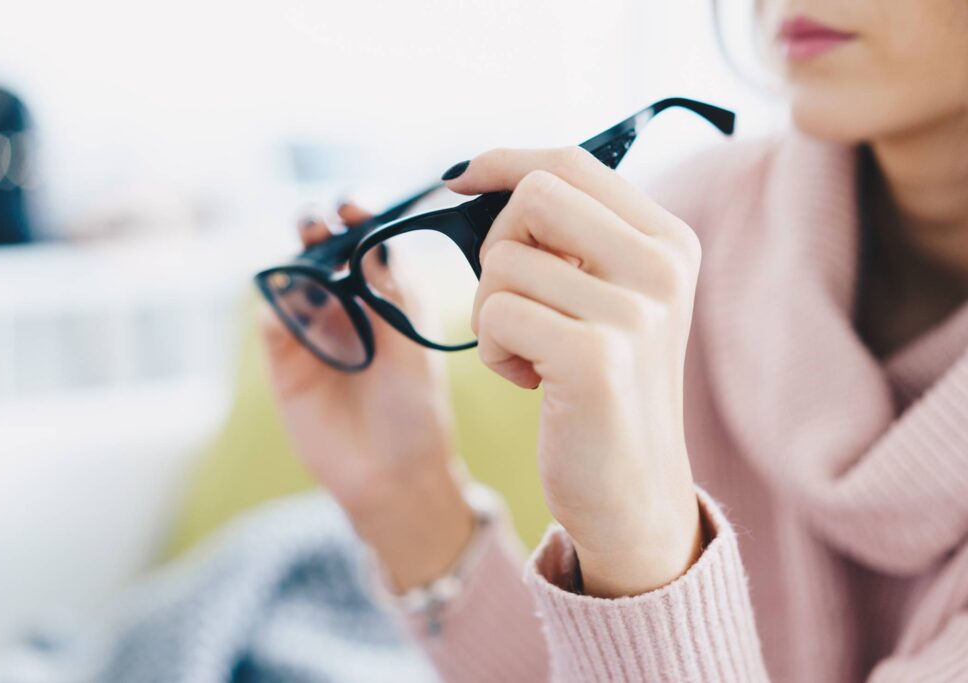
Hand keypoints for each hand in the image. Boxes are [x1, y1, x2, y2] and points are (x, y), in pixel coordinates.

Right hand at [259, 203, 473, 589]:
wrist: (393, 476)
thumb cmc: (416, 410)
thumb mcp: (411, 345)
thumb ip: (389, 294)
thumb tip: (372, 242)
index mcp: (386, 299)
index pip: (365, 246)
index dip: (357, 221)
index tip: (352, 205)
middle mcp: (347, 310)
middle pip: (322, 256)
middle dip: (317, 233)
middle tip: (317, 221)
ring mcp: (314, 335)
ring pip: (292, 284)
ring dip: (292, 262)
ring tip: (303, 256)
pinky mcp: (286, 365)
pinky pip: (272, 324)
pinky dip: (275, 307)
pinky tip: (287, 305)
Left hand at [446, 148, 703, 597]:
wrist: (633, 491)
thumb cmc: (604, 386)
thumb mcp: (611, 297)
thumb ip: (573, 236)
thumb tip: (483, 174)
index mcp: (669, 241)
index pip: (571, 164)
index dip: (503, 161)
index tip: (460, 179)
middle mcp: (663, 268)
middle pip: (533, 196)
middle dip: (496, 244)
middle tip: (515, 298)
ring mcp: (634, 313)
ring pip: (504, 262)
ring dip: (494, 312)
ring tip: (532, 353)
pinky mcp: (595, 359)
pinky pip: (495, 315)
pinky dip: (492, 350)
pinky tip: (529, 382)